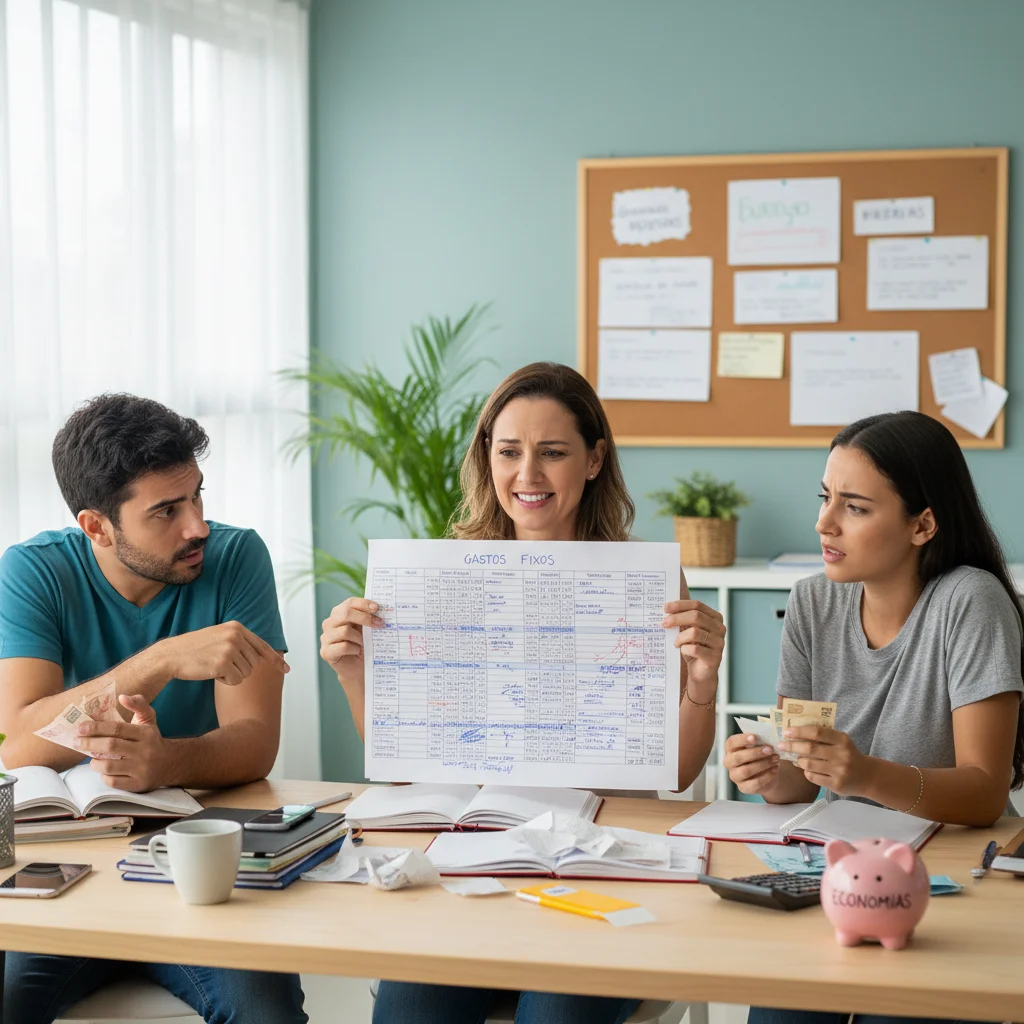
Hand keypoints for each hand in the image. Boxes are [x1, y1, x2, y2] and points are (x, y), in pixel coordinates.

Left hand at [77, 695, 170, 791]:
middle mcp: (145, 751)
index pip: (118, 729)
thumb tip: (122, 696)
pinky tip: (103, 770)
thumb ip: (138, 704)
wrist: (170, 763)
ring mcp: (141, 770)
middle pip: (111, 747)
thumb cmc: (152, 739)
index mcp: (146, 734)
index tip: (81, 728)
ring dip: (94, 762)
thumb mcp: (149, 719)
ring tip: (91, 758)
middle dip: (89, 744)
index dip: (97, 728)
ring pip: (109, 766)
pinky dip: (103, 776)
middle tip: (76, 742)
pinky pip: (113, 781)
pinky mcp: (137, 785)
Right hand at [158, 621, 288, 685]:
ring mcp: (230, 648)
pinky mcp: (223, 663)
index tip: (286, 670)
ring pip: (246, 673)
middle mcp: (235, 635)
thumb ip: (240, 642)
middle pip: (254, 663)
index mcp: (236, 627)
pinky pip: (236, 680)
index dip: (275, 660)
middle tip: (220, 663)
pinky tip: (211, 672)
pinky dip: (225, 681)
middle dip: (240, 668)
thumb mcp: (220, 637)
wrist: (171, 655)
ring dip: (232, 675)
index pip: (262, 645)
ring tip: (214, 665)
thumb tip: (262, 656)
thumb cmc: (195, 649)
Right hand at [320, 598, 384, 687]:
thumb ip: (369, 618)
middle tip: (380, 624)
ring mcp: (325, 638)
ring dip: (359, 638)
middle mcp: (329, 623)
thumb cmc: (361, 645)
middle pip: (346, 613)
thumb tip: (381, 610)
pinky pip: (343, 647)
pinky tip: (357, 651)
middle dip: (365, 618)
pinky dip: (354, 649)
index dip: (363, 604)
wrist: (356, 667)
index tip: (377, 608)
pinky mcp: (326, 652)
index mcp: (338, 614)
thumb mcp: (365, 629)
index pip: (349, 603)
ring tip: (365, 644)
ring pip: (345, 631)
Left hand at [663, 599, 724, 697]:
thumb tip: (667, 609)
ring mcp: (719, 643)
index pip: (697, 605)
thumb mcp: (689, 631)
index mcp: (715, 618)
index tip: (665, 607)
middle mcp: (720, 628)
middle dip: (677, 618)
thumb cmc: (694, 648)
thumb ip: (683, 619)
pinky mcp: (714, 657)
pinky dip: (684, 649)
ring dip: (680, 637)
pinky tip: (683, 651)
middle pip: (696, 616)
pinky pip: (694, 649)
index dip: (680, 605)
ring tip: (676, 643)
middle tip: (664, 623)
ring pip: (694, 632)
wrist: (700, 672)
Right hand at [724, 732, 780, 794]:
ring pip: (746, 770)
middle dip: (755, 753)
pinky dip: (767, 776)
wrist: (767, 772)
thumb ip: (759, 742)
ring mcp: (734, 776)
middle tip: (770, 749)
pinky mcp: (743, 787)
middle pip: (738, 757)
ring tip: (776, 759)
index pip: (731, 743)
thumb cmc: (761, 755)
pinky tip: (775, 769)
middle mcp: (729, 762)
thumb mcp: (759, 746)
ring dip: (763, 764)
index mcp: (730, 749)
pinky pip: (754, 783)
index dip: (742, 739)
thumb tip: (767, 737)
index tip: (755, 737)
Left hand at [779, 726, 869, 796]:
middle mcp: (842, 754)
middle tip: (781, 745)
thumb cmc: (849, 755)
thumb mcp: (841, 741)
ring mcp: (839, 771)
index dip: (799, 731)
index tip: (786, 731)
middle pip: (810, 748)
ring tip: (797, 759)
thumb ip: (823, 736)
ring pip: (809, 764)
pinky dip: (806, 772)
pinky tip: (808, 769)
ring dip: (799, 761)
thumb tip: (794, 732)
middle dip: (792, 746)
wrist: (868, 776)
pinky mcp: (836, 784)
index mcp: (842, 739)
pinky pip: (813, 777)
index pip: (817, 732)